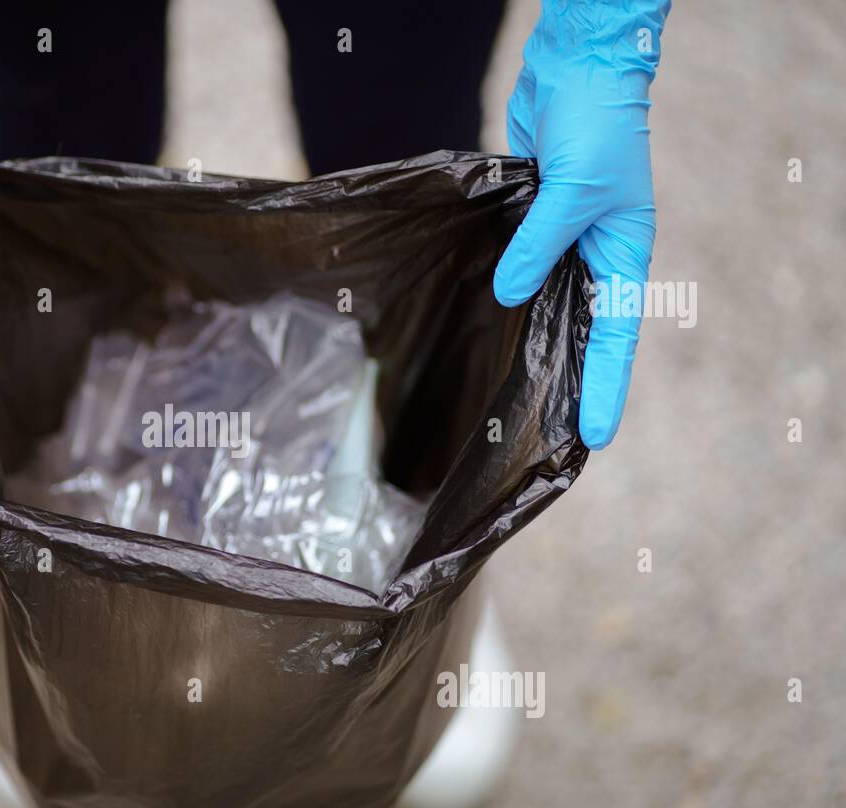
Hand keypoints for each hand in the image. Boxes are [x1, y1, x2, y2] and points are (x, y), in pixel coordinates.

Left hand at [493, 0, 669, 449]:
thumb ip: (538, 246)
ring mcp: (561, 241)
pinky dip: (507, 295)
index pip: (615, 338)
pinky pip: (519, 268)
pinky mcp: (529, 222)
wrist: (577, 69)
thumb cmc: (594, 125)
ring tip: (512, 395)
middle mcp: (594, 255)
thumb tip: (510, 296)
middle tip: (545, 433)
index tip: (595, 437)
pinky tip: (486, 325)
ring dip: (533, 342)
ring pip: (546, 304)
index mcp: (622, 254)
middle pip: (580, 331)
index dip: (604, 388)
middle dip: (567, 380)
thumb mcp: (571, 191)